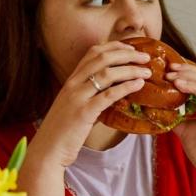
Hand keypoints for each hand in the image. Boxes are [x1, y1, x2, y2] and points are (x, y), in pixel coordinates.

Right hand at [32, 42, 151, 168]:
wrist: (47, 149)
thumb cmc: (64, 130)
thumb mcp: (75, 105)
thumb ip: (90, 94)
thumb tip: (115, 89)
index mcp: (71, 80)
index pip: (93, 53)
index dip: (114, 46)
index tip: (131, 48)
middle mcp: (73, 84)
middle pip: (102, 58)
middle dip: (127, 54)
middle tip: (145, 57)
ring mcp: (77, 97)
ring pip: (107, 74)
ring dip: (131, 70)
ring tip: (147, 72)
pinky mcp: (84, 112)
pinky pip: (108, 95)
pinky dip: (126, 87)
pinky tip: (139, 85)